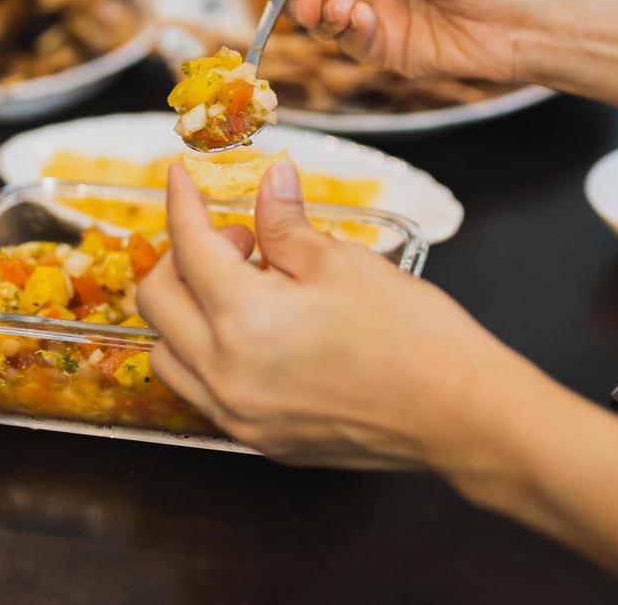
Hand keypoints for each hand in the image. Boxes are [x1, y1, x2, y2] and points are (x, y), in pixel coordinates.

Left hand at [137, 162, 540, 479]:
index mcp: (243, 320)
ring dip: (186, 310)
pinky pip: (202, 391)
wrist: (459, 413)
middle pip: (158, 303)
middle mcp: (225, 375)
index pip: (188, 248)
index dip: (181, 204)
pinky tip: (255, 332)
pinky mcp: (260, 440)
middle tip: (240, 239)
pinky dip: (207, 353)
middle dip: (183, 257)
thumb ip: (286, 223)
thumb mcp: (342, 262)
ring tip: (246, 288)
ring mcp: (239, 416)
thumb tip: (268, 181)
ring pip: (168, 355)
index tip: (179, 178)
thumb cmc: (411, 334)